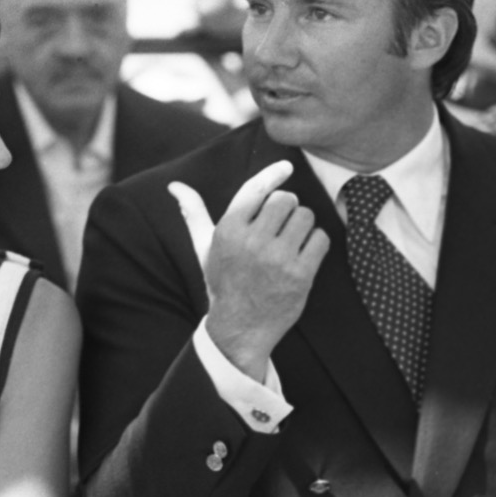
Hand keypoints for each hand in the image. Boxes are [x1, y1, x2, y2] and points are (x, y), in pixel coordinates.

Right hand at [168, 160, 328, 379]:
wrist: (239, 329)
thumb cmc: (223, 282)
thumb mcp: (204, 247)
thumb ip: (193, 213)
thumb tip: (175, 186)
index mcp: (229, 231)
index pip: (255, 190)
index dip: (273, 174)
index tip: (286, 167)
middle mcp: (252, 242)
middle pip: (286, 200)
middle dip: (287, 209)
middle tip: (280, 226)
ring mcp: (278, 259)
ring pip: (306, 216)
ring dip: (302, 225)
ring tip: (291, 241)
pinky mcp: (300, 275)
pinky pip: (320, 239)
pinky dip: (316, 243)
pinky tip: (303, 255)